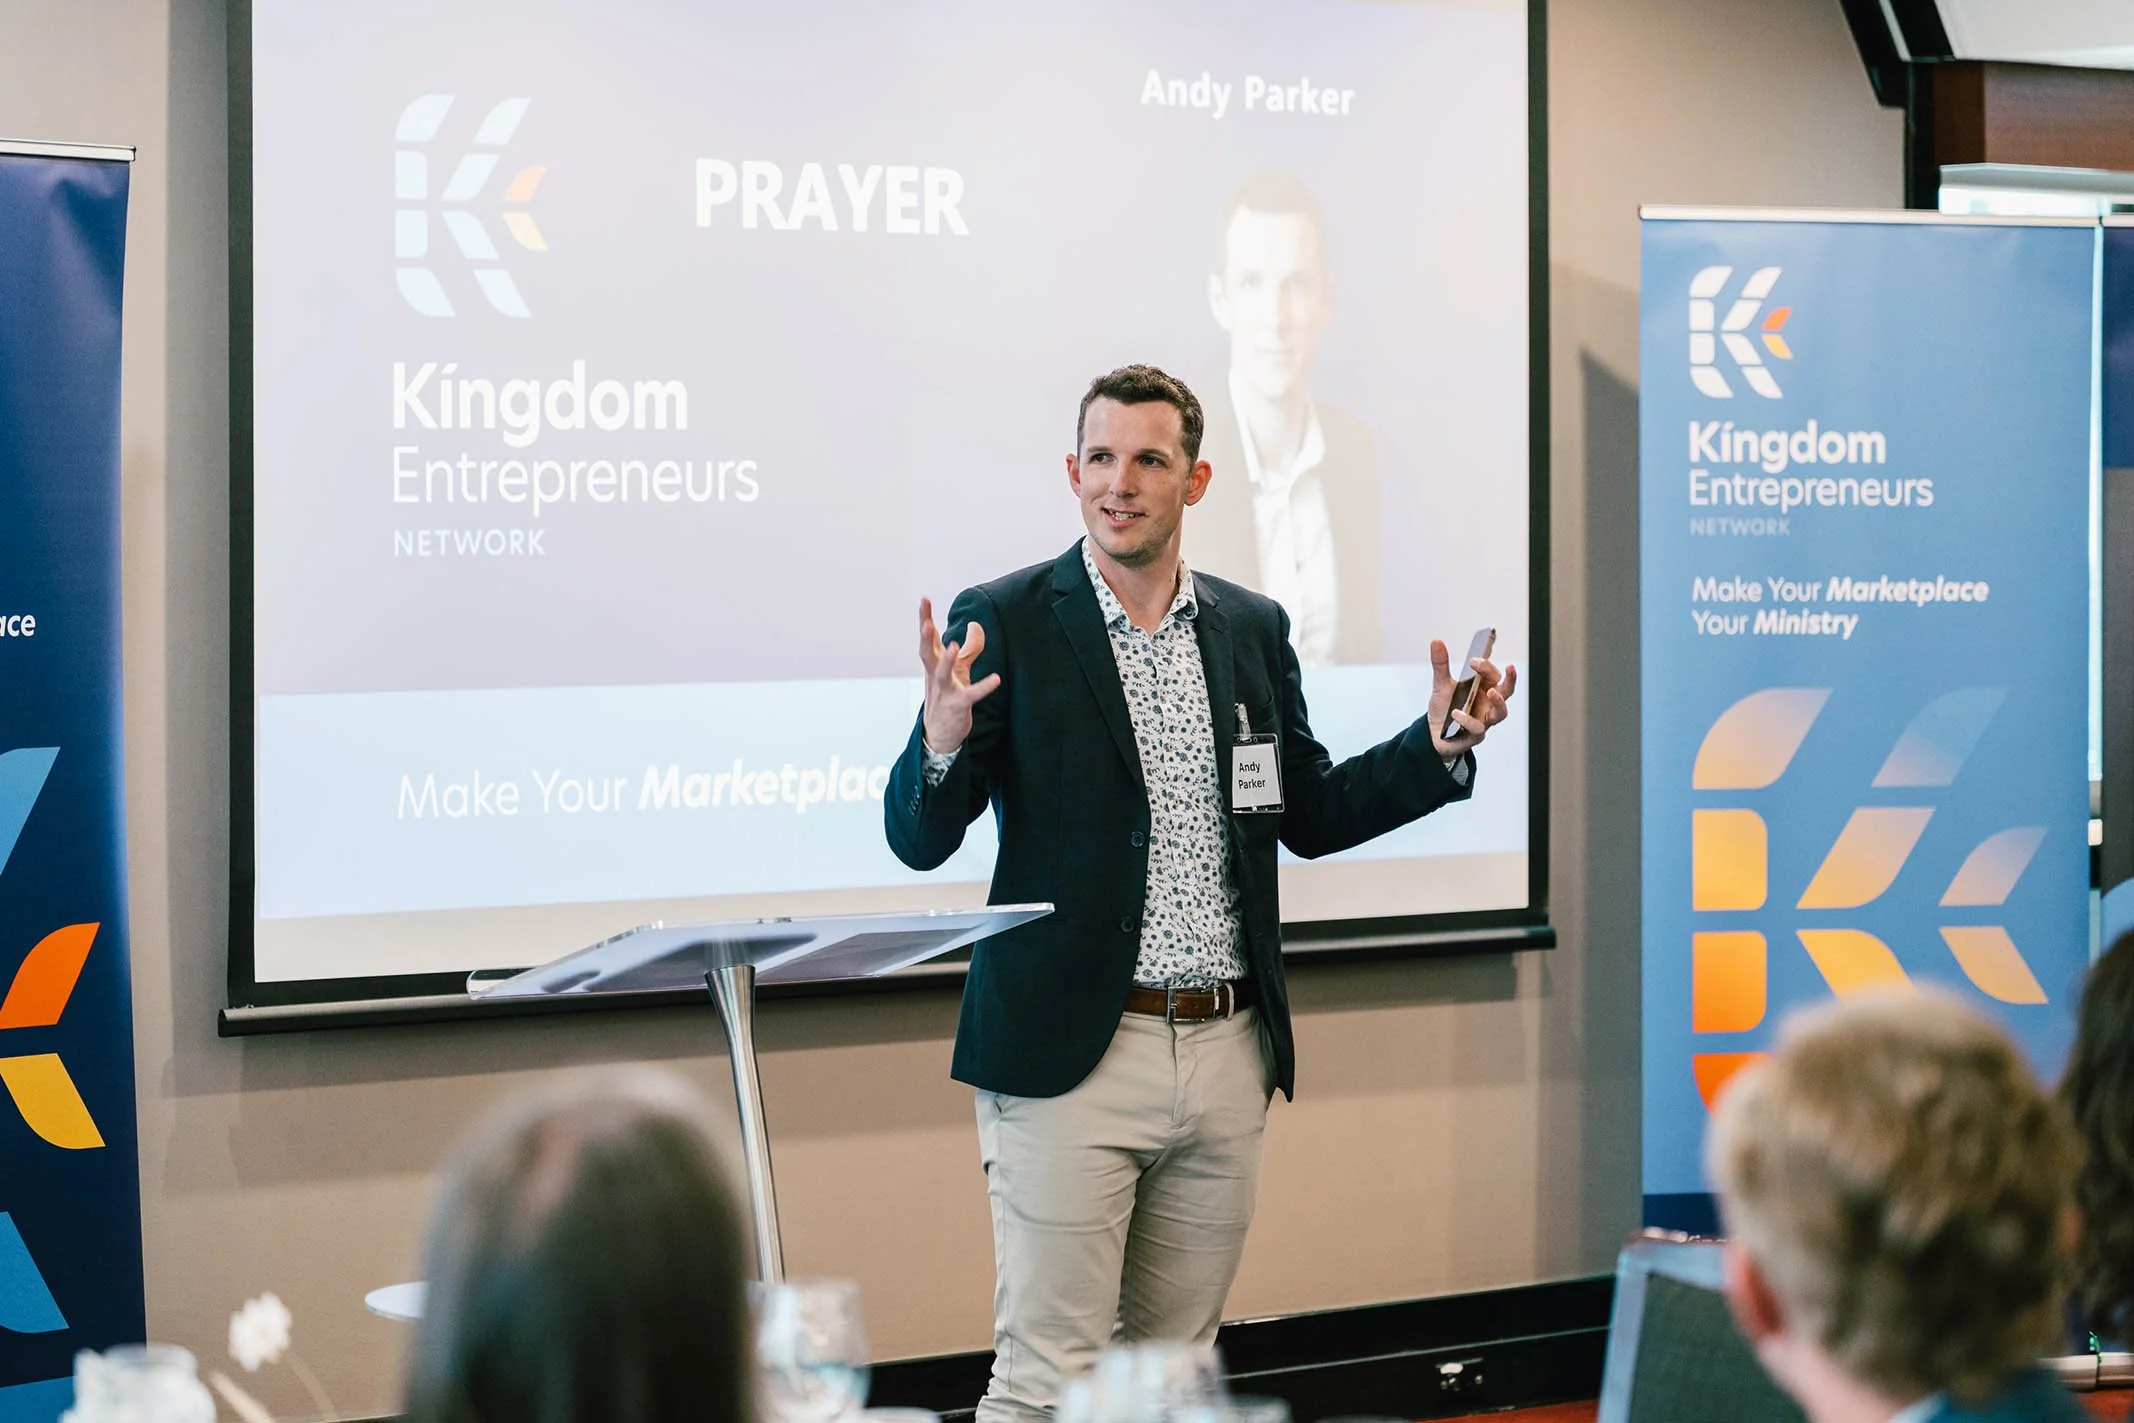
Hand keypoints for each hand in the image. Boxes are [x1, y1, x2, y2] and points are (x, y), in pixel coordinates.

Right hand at [918, 598, 1001, 755]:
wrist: (941, 732)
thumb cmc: (949, 694)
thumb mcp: (960, 668)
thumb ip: (970, 647)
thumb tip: (975, 624)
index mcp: (935, 663)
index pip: (928, 638)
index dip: (925, 619)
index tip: (924, 599)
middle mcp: (936, 675)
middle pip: (927, 652)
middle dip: (925, 637)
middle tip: (926, 622)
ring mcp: (945, 691)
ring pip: (942, 674)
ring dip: (947, 660)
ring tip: (952, 645)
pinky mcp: (958, 705)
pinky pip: (971, 695)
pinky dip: (983, 686)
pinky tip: (996, 679)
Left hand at [1427, 638, 1515, 759]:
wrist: (1433, 734)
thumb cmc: (1444, 709)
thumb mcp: (1441, 685)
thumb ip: (1441, 665)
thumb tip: (1436, 641)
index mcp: (1483, 688)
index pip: (1493, 675)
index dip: (1487, 666)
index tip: (1474, 660)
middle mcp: (1488, 704)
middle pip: (1507, 691)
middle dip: (1510, 679)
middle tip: (1509, 668)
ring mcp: (1484, 720)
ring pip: (1501, 712)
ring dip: (1499, 701)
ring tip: (1491, 692)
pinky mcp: (1475, 735)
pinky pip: (1477, 728)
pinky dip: (1467, 720)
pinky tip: (1456, 714)